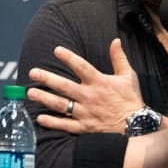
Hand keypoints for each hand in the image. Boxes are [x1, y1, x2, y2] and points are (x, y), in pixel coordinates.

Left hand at [26, 39, 145, 133]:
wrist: (137, 125)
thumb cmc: (131, 100)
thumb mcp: (129, 76)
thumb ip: (119, 58)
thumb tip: (115, 41)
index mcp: (100, 82)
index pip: (82, 67)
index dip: (69, 57)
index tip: (56, 50)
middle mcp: (90, 97)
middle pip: (64, 86)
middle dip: (47, 78)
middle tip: (33, 72)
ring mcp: (86, 113)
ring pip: (61, 105)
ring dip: (44, 98)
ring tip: (30, 93)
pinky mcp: (85, 127)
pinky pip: (65, 124)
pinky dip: (52, 122)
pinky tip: (40, 118)